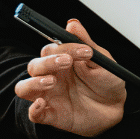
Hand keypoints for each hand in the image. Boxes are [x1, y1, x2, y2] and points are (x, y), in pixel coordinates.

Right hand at [14, 19, 125, 135]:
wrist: (115, 107)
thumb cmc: (107, 81)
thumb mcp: (101, 60)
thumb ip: (86, 43)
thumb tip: (72, 24)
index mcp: (62, 61)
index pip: (50, 49)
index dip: (64, 47)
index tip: (84, 50)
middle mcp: (51, 76)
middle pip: (34, 66)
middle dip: (48, 62)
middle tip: (67, 61)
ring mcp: (48, 96)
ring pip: (23, 88)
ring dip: (34, 83)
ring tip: (51, 81)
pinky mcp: (51, 114)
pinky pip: (33, 114)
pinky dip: (33, 109)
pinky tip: (42, 104)